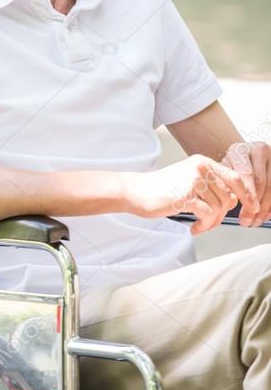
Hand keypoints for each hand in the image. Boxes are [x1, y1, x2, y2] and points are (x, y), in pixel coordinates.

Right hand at [127, 155, 257, 234]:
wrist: (136, 191)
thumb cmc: (162, 188)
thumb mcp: (190, 180)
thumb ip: (213, 186)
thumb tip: (236, 199)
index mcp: (202, 162)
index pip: (235, 177)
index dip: (247, 195)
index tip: (252, 208)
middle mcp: (200, 168)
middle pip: (228, 197)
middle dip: (222, 215)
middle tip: (210, 223)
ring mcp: (192, 180)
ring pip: (219, 208)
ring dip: (212, 222)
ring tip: (200, 225)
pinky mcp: (185, 196)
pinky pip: (207, 215)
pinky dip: (204, 225)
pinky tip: (195, 227)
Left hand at [222, 141, 270, 225]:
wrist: (253, 154)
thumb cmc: (236, 164)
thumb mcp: (228, 168)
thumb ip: (226, 182)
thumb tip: (225, 203)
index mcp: (239, 150)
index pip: (245, 174)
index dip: (246, 196)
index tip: (244, 213)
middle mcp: (257, 150)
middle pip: (260, 182)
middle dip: (255, 206)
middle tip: (249, 222)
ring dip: (265, 208)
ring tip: (256, 221)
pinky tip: (267, 215)